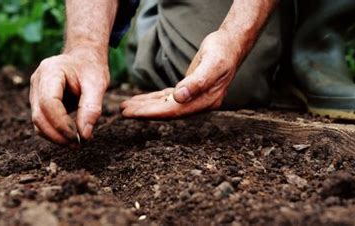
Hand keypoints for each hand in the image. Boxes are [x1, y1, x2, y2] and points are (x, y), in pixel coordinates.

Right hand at [30, 48, 108, 144]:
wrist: (83, 58)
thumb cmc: (91, 68)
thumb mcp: (98, 84)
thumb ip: (92, 108)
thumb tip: (85, 135)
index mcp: (50, 71)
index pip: (49, 103)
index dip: (61, 123)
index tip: (78, 136)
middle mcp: (37, 81)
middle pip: (39, 115)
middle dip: (57, 134)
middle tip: (77, 145)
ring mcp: (35, 91)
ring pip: (38, 122)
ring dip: (55, 136)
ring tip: (76, 143)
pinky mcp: (38, 101)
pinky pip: (42, 122)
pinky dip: (55, 132)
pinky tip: (72, 136)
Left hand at [121, 31, 241, 117]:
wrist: (231, 45)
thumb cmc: (222, 53)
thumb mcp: (212, 64)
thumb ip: (197, 82)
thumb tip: (179, 97)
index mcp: (205, 101)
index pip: (173, 111)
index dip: (151, 113)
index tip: (133, 113)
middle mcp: (199, 104)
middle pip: (167, 111)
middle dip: (144, 112)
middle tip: (123, 111)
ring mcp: (194, 98)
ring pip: (165, 105)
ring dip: (146, 106)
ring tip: (126, 106)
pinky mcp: (189, 90)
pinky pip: (168, 98)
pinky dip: (154, 99)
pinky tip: (142, 100)